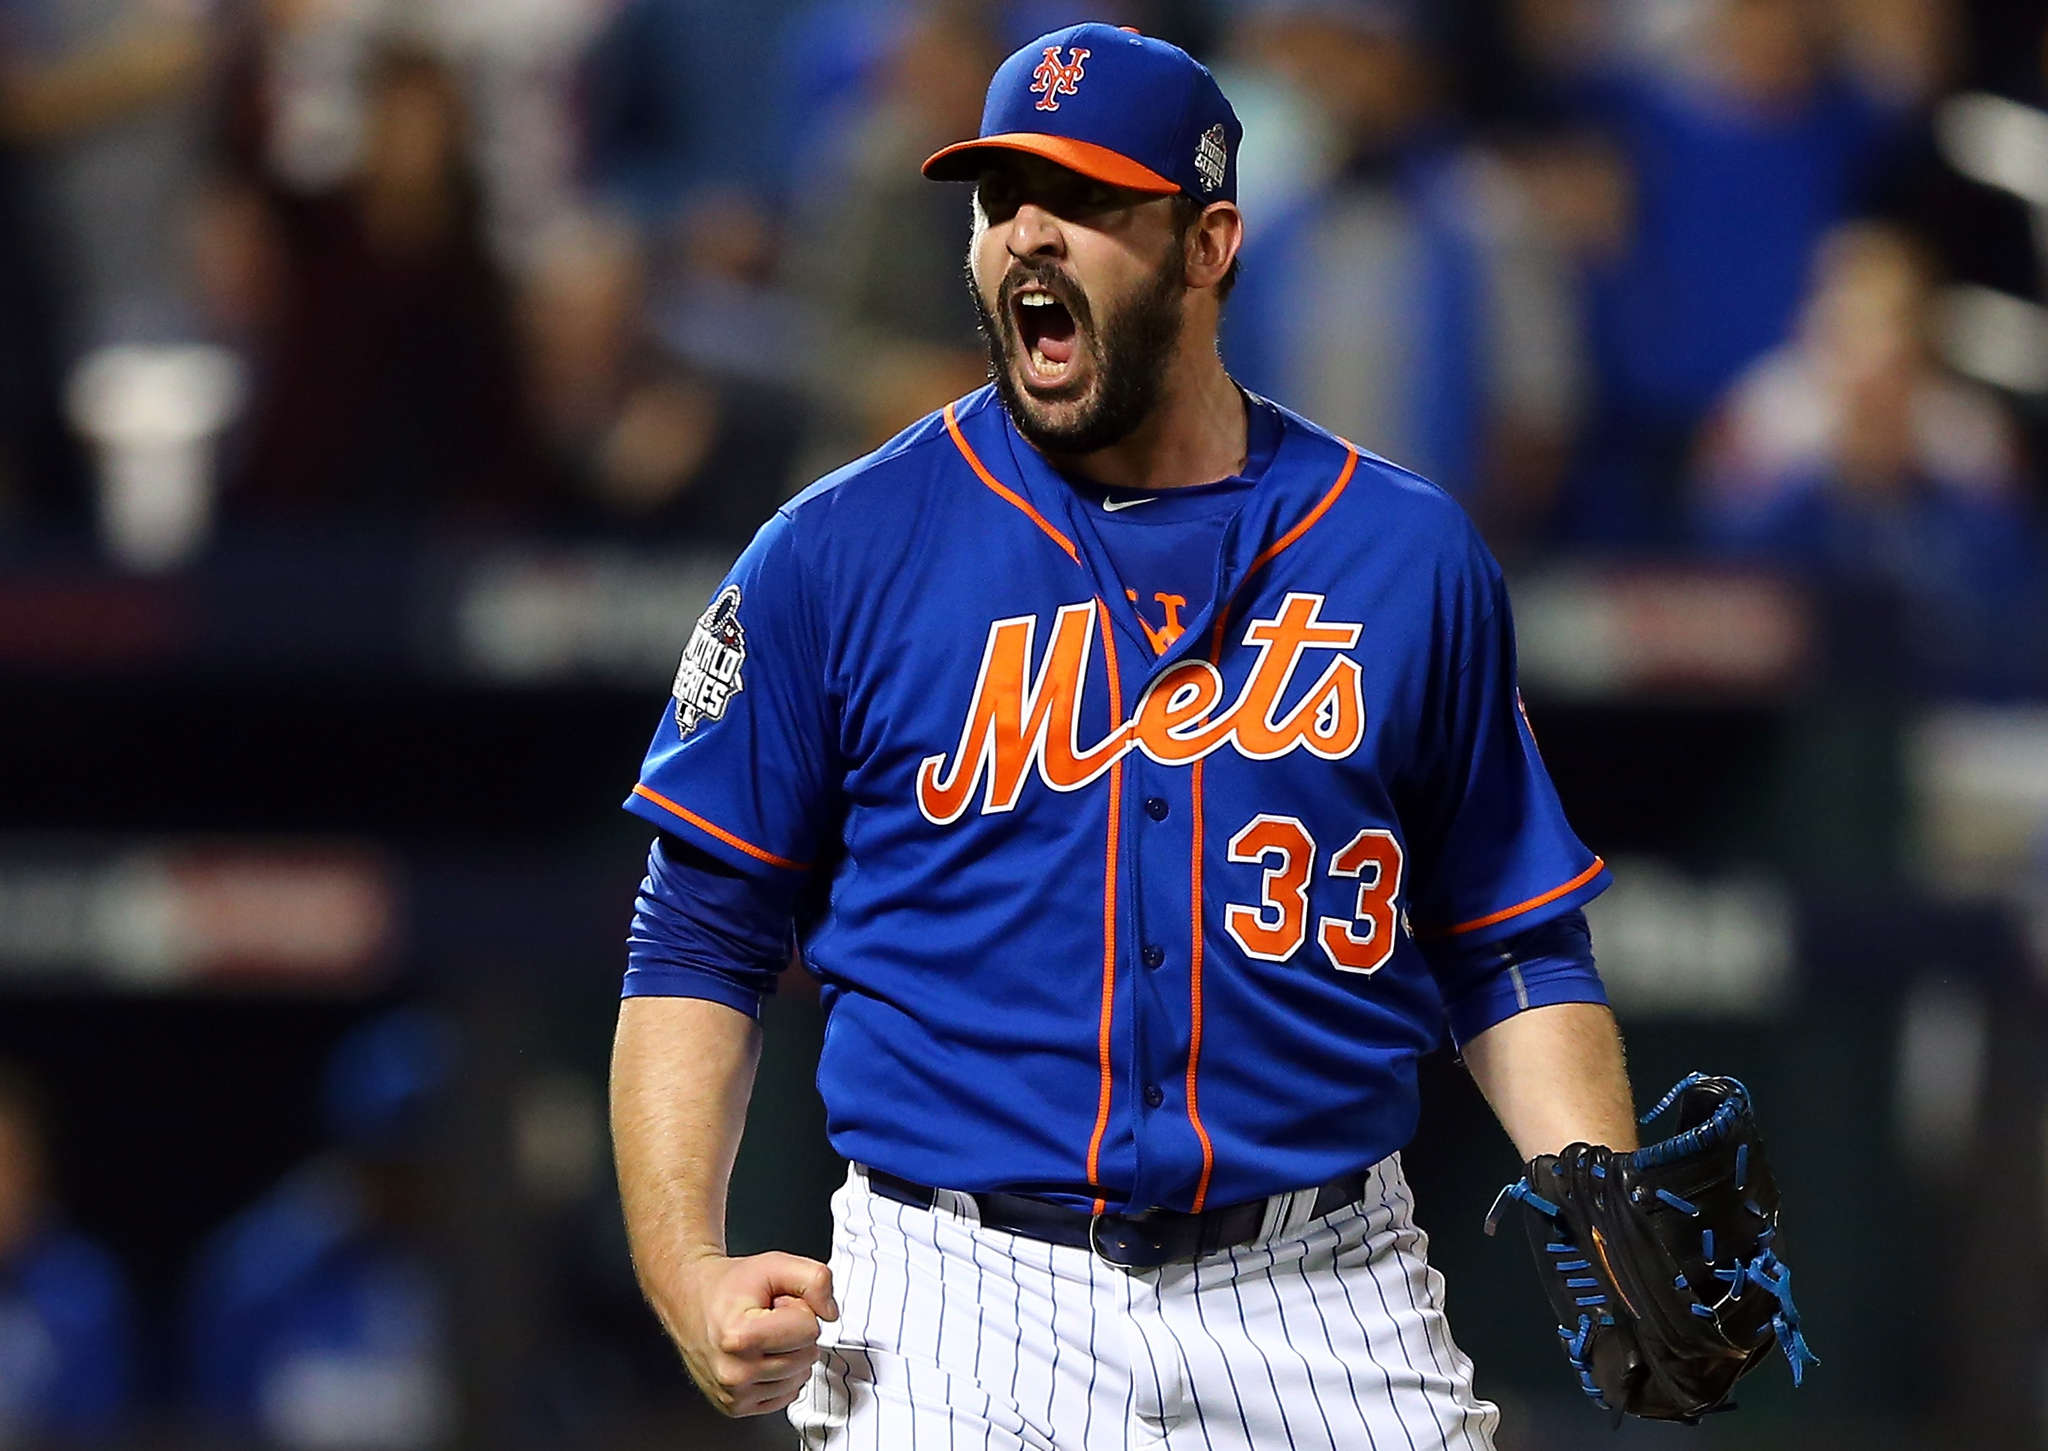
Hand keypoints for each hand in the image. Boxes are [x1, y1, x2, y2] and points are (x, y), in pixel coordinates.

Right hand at [666, 1251, 838, 1416]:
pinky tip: (758, 1354)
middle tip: (767, 1317)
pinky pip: (787, 1394)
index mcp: (739, 1337)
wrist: (691, 1298)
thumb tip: (830, 1312)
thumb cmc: (730, 1285)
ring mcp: (734, 1394)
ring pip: (800, 1377)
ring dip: (787, 1352)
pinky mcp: (736, 1407)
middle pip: (807, 1355)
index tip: (774, 1303)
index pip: (809, 1329)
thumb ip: (814, 1279)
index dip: (798, 1308)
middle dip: (794, 1332)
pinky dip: (780, 1373)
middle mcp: (733, 1372)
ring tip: (761, 1334)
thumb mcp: (775, 1264)